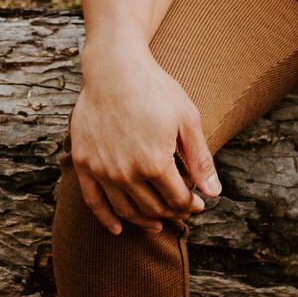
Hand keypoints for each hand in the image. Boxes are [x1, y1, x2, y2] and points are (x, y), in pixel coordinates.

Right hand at [70, 35, 220, 237]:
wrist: (113, 68)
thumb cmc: (154, 89)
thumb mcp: (187, 119)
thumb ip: (200, 159)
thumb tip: (214, 193)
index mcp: (155, 162)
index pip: (177, 199)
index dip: (190, 204)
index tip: (197, 203)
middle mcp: (126, 172)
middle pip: (153, 207)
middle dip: (171, 212)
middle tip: (180, 209)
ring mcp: (102, 170)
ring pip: (126, 210)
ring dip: (144, 220)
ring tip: (157, 222)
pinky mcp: (84, 163)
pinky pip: (94, 202)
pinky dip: (107, 219)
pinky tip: (118, 228)